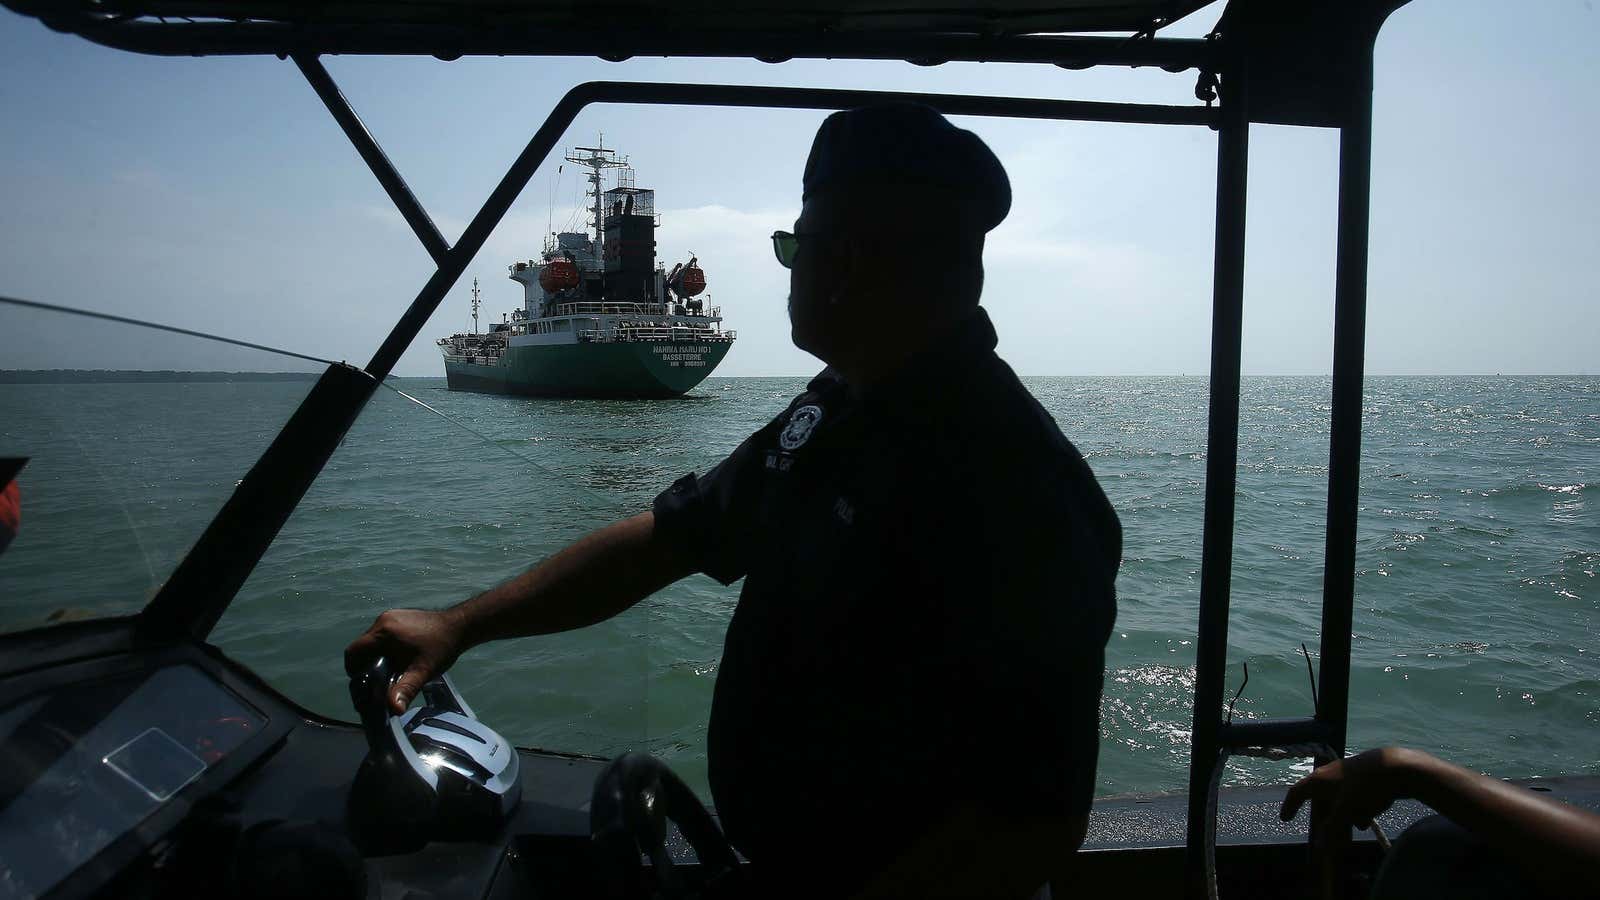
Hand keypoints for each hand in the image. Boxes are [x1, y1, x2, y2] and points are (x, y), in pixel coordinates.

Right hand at [345, 608, 468, 712]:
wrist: (460, 626)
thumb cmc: (442, 647)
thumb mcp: (423, 671)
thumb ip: (406, 689)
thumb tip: (394, 710)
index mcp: (384, 632)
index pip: (353, 652)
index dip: (353, 670)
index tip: (364, 684)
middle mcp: (383, 621)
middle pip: (361, 648)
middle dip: (365, 666)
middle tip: (377, 682)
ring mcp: (390, 617)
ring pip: (371, 642)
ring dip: (375, 657)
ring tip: (389, 673)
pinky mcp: (398, 617)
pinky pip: (382, 636)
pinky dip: (384, 649)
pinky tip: (398, 660)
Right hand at [1280, 746, 1422, 829]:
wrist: (1396, 767)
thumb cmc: (1364, 786)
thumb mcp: (1346, 810)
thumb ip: (1333, 829)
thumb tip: (1321, 847)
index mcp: (1319, 780)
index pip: (1297, 793)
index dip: (1290, 806)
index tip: (1285, 819)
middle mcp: (1329, 776)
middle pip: (1322, 801)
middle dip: (1327, 820)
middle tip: (1330, 835)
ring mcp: (1347, 775)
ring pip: (1340, 800)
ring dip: (1344, 816)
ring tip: (1355, 827)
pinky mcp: (1363, 776)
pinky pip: (1353, 796)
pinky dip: (1357, 808)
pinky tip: (1369, 815)